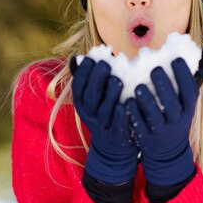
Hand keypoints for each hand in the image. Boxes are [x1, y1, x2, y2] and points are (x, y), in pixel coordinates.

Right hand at [70, 56, 137, 183]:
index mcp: (82, 104)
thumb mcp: (93, 98)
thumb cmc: (104, 111)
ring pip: (104, 110)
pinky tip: (125, 105)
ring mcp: (102, 126)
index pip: (78, 87)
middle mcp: (89, 115)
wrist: (112, 146)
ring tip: (118, 80)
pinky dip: (120, 116)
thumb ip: (89, 79)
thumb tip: (80, 57)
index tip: (92, 58)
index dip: (83, 73)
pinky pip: (117, 126)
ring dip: (110, 95)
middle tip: (106, 64)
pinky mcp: (116, 136)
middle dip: (96, 79)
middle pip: (90, 96)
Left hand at [125, 49, 202, 185]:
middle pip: (172, 104)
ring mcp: (161, 131)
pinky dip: (134, 113)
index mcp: (188, 109)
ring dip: (147, 100)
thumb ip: (187, 81)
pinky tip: (127, 102)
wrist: (168, 151)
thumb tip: (201, 52)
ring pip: (154, 115)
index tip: (175, 59)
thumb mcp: (185, 103)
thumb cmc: (175, 116)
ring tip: (139, 86)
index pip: (190, 92)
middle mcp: (177, 121)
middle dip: (164, 86)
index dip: (184, 76)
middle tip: (155, 69)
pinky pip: (139, 125)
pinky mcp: (146, 138)